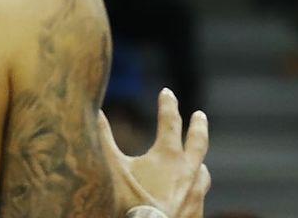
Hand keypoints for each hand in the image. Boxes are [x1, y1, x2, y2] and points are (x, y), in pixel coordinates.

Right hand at [103, 89, 210, 217]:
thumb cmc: (126, 202)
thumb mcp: (111, 167)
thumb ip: (103, 138)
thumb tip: (95, 111)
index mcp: (169, 155)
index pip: (170, 121)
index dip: (167, 104)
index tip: (166, 92)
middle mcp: (188, 171)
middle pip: (198, 142)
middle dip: (198, 126)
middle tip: (199, 114)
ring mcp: (194, 193)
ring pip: (202, 173)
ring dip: (199, 164)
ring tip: (199, 163)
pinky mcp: (195, 213)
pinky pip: (199, 199)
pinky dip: (195, 192)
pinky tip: (191, 195)